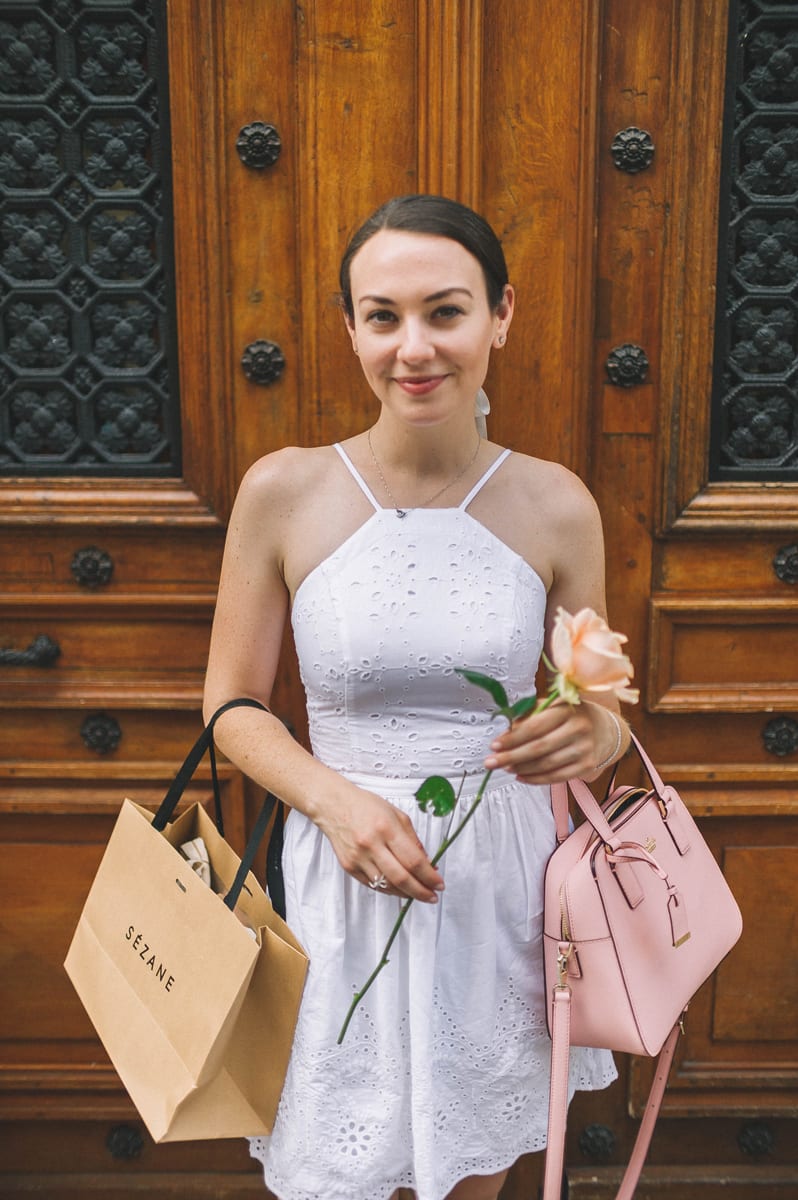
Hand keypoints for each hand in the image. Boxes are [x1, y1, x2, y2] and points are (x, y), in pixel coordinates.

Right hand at [314, 783, 444, 902]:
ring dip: (406, 893)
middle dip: (421, 891)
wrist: (334, 806)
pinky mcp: (349, 867)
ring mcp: (359, 858)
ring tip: (418, 893)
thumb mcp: (396, 814)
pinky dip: (389, 890)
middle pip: (401, 878)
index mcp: (387, 828)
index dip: (429, 876)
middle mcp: (371, 845)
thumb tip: (427, 862)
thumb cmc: (365, 806)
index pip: (414, 860)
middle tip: (432, 896)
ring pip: (387, 886)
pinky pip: (373, 885)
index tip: (439, 883)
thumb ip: (413, 839)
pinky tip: (400, 889)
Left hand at [483, 700, 619, 783]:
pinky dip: (536, 779)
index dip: (512, 738)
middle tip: (491, 762)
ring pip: (546, 764)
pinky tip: (521, 777)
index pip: (534, 727)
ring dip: (521, 769)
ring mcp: (585, 749)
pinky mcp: (587, 766)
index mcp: (566, 710)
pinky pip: (557, 777)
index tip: (494, 745)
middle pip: (538, 748)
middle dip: (511, 757)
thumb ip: (530, 714)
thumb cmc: (570, 715)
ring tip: (505, 768)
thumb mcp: (553, 706)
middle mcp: (578, 729)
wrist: (606, 729)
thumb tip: (505, 730)